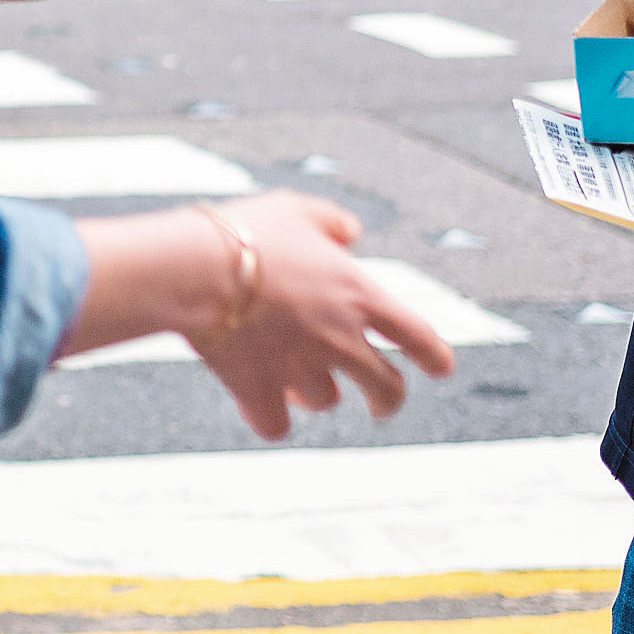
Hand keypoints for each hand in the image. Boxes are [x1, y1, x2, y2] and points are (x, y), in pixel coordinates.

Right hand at [181, 196, 458, 438]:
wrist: (193, 269)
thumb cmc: (245, 232)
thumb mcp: (294, 209)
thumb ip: (331, 221)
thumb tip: (351, 234)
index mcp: (359, 294)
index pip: (418, 336)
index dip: (435, 356)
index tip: (440, 368)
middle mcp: (340, 339)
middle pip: (386, 386)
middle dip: (388, 399)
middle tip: (380, 404)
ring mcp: (301, 370)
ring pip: (325, 400)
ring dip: (314, 393)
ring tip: (292, 380)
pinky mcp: (259, 391)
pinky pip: (275, 424)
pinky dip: (269, 417)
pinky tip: (259, 406)